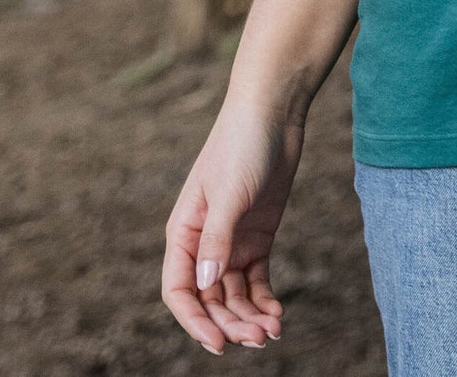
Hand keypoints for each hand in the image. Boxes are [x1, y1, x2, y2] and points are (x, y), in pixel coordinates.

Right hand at [162, 95, 304, 352]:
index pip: (179, 290)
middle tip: (257, 339)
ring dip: (249, 317)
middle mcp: (204, 243)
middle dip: (230, 323)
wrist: (274, 113)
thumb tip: (205, 287)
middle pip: (210, 299)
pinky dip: (264, 299)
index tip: (218, 343)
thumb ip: (217, 239)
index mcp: (184, 232)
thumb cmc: (242, 144)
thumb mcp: (229, 192)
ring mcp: (232, 241)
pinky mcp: (258, 236)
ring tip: (272, 331)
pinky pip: (257, 279)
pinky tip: (277, 314)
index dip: (195, 321)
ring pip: (234, 294)